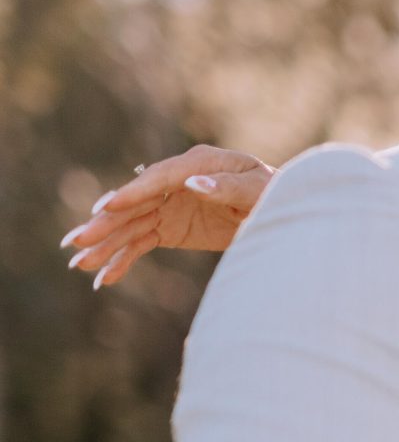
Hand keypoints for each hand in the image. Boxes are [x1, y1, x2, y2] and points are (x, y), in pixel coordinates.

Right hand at [62, 145, 271, 286]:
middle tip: (75, 242)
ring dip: (104, 245)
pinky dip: (122, 260)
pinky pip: (141, 244)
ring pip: (131, 227)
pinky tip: (102, 278)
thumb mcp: (257, 190)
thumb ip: (227, 188)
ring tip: (77, 264)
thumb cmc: (274, 194)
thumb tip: (192, 183)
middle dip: (104, 224)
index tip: (105, 208)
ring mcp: (170, 206)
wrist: (280, 211)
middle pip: (135, 205)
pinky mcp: (170, 228)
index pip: (159, 180)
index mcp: (197, 164)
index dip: (132, 195)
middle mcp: (176, 183)